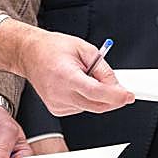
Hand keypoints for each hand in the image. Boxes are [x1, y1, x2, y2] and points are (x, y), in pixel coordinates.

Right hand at [0, 21, 133, 116]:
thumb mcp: (84, 48)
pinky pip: (81, 108)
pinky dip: (86, 99)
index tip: (128, 95)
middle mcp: (59, 93)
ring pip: (90, 108)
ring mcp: (56, 104)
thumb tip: (116, 85)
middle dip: (113, 99)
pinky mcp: (56, 110)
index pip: (95, 92)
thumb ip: (102, 68)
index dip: (115, 96)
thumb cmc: (53, 48)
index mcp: (65, 75)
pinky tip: (78, 85)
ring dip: (98, 97)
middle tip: (122, 89)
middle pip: (96, 105)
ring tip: (87, 77)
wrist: (30, 54)